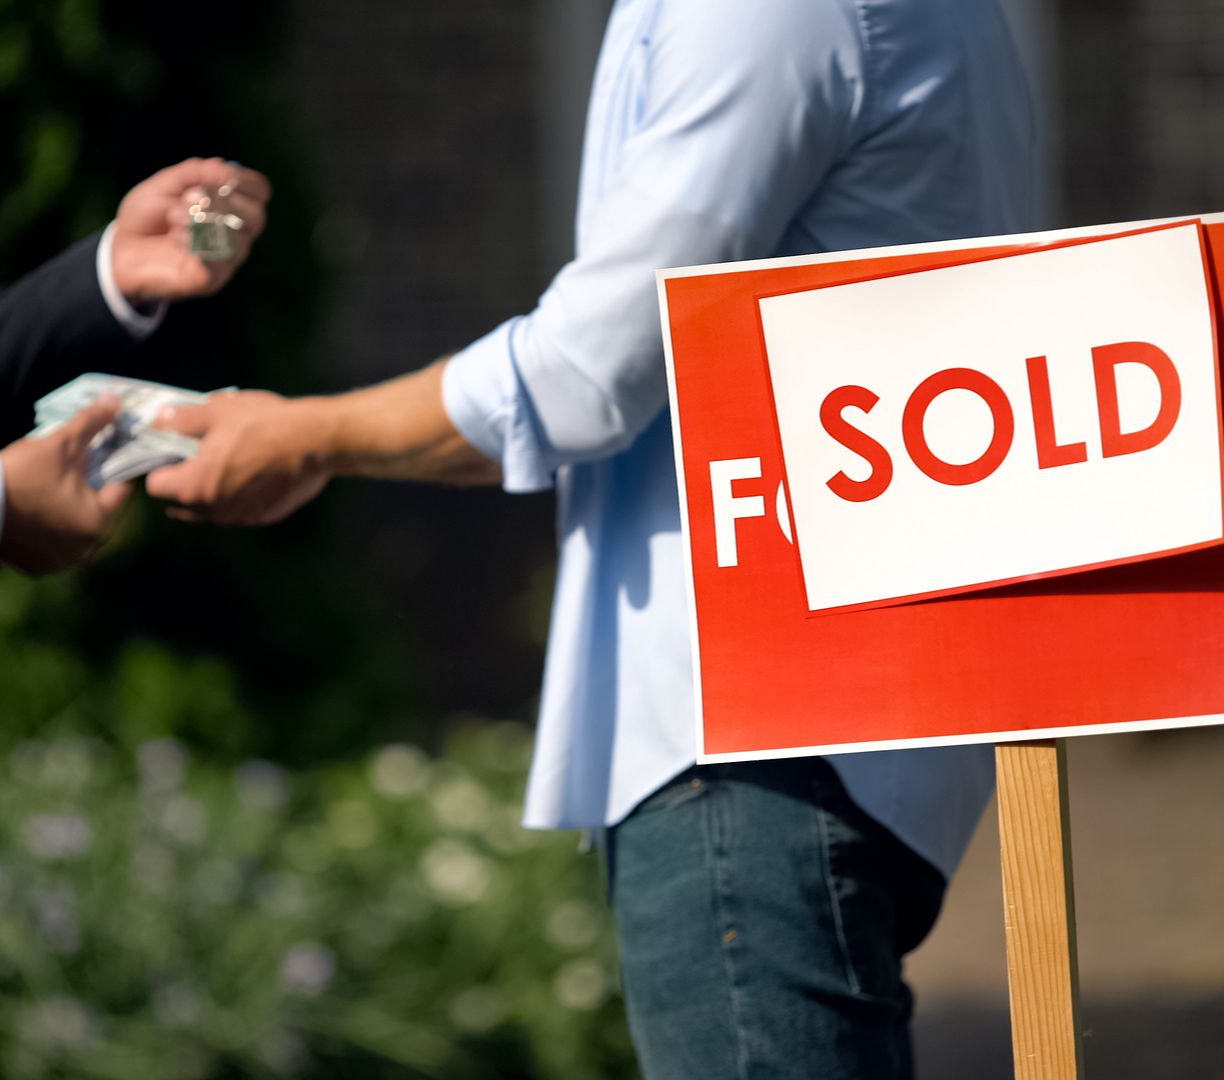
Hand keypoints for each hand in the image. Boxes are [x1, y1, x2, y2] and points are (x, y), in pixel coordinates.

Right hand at [0, 399, 131, 575]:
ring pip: (73, 524)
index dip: (112, 465)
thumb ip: (90, 423)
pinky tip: (36, 508)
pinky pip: (50, 541)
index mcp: (98, 521)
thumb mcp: (58, 445)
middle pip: (96, 507)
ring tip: (51, 485)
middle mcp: (84, 548)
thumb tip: (115, 401)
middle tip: (73, 466)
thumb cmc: (19, 475)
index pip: (119, 488)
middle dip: (87, 485)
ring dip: (67, 507)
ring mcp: (59, 560)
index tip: (101, 452)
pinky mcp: (35, 566)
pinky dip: (47, 526)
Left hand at [110, 157, 271, 303]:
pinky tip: (175, 238)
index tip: (224, 176)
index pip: (259, 192)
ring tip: (173, 215)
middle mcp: (236, 232)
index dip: (247, 181)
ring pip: (236, 238)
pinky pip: (216, 261)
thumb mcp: (167, 184)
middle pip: (256, 216)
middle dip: (224, 201)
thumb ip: (196, 172)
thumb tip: (226, 168)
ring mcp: (227, 257)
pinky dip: (194, 242)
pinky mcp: (212, 278)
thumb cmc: (148, 216)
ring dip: (202, 220)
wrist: (121, 250)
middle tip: (192, 196)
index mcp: (231, 204)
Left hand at [145, 391, 330, 525]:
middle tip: (202, 456)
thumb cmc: (263, 424)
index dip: (161, 464)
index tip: (174, 450)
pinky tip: (258, 473)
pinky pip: (241, 508)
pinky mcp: (266, 517)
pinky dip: (242, 495)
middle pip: (182, 503)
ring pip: (213, 509)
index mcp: (193, 486)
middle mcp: (214, 511)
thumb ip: (181, 419)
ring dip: (213, 491)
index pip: (155, 485)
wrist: (317, 442)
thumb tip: (160, 420)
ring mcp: (242, 517)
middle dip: (186, 482)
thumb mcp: (216, 411)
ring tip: (233, 463)